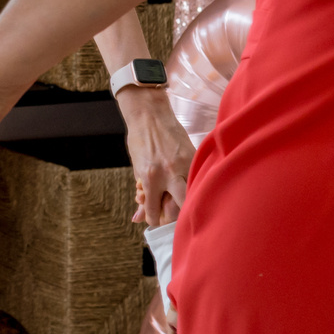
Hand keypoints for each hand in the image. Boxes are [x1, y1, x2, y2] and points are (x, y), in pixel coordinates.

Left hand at [116, 85, 194, 225]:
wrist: (150, 114)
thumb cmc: (140, 140)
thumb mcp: (137, 168)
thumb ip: (141, 193)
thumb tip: (137, 218)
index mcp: (150, 177)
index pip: (153, 211)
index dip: (153, 219)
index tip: (154, 219)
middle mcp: (169, 173)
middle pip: (177, 210)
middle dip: (171, 217)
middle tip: (167, 214)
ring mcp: (184, 164)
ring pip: (191, 196)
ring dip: (184, 203)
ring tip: (177, 200)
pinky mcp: (194, 157)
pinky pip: (196, 178)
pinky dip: (192, 185)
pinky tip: (186, 184)